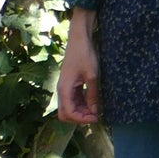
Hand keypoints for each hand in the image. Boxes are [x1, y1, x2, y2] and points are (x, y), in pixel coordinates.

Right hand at [57, 7, 100, 123]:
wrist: (79, 39)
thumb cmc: (84, 54)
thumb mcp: (92, 75)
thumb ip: (92, 95)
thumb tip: (95, 112)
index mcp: (64, 89)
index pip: (69, 113)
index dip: (82, 119)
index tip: (96, 117)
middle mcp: (62, 90)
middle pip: (65, 114)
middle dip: (79, 118)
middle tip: (95, 115)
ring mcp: (65, 87)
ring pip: (70, 107)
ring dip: (81, 111)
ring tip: (96, 109)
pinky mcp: (70, 84)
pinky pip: (74, 99)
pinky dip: (82, 104)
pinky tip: (93, 102)